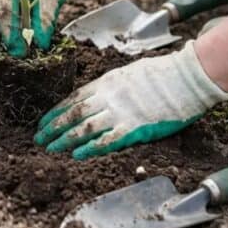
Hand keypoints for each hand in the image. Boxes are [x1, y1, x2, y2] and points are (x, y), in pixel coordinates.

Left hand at [35, 41, 227, 158]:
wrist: (188, 78)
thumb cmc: (161, 74)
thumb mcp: (126, 73)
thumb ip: (108, 86)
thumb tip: (94, 96)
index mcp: (106, 82)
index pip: (73, 99)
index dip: (56, 112)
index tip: (43, 121)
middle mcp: (109, 97)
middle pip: (74, 114)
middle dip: (54, 127)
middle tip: (39, 138)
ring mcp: (122, 113)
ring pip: (85, 128)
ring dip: (66, 139)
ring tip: (51, 148)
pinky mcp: (136, 129)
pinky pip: (108, 140)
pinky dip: (90, 148)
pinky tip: (77, 155)